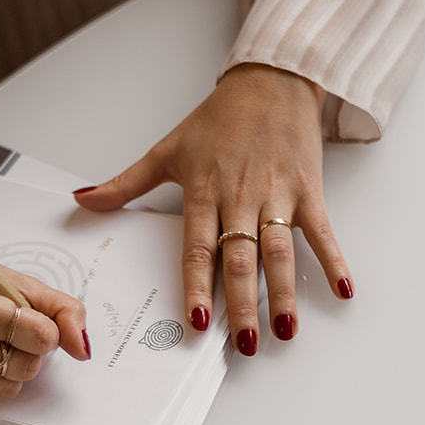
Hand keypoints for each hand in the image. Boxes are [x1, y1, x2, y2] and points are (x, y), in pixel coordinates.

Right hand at [0, 222, 89, 399]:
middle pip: (28, 366)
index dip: (45, 329)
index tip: (33, 318)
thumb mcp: (14, 281)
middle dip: (30, 348)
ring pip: (11, 387)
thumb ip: (60, 309)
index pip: (38, 336)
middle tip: (11, 328)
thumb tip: (83, 349)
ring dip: (13, 366)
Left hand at [72, 63, 352, 353]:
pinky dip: (333, 259)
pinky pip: (322, 231)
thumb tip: (83, 200)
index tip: (197, 321)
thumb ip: (126, 183)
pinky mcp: (308, 191)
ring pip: (279, 252)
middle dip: (242, 303)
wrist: (271, 80)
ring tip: (284, 329)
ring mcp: (277, 196)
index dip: (198, 286)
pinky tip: (341, 288)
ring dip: (284, 292)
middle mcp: (241, 197)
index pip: (198, 247)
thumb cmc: (220, 118)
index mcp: (204, 191)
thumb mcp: (168, 149)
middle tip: (243, 343)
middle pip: (240, 258)